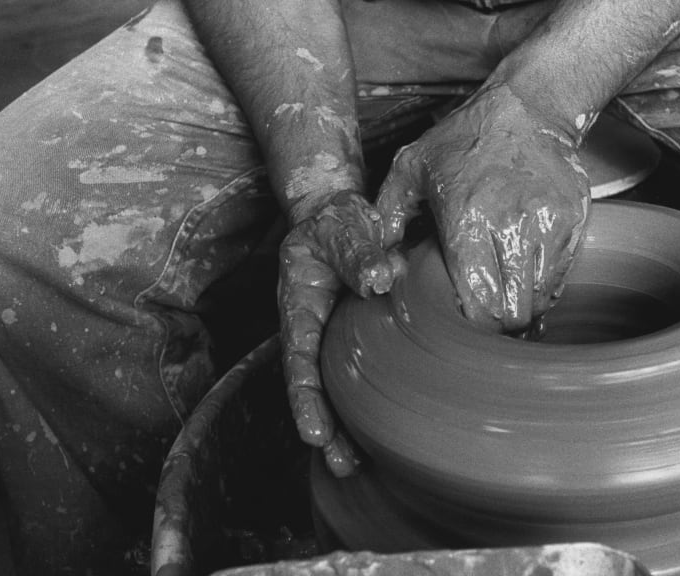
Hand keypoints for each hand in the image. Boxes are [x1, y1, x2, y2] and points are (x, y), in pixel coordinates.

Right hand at [278, 190, 402, 475]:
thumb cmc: (337, 221)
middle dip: (324, 428)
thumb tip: (381, 280)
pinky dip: (364, 406)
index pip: (298, 358)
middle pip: (313, 386)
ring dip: (344, 427)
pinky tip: (379, 434)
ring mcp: (332, 337)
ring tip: (356, 465)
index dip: (304, 398)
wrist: (339, 214)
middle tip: (342, 463)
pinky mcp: (353, 340)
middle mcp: (311, 328)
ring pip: (334, 387)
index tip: (313, 432)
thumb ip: (359, 252)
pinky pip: (357, 376)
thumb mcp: (343, 226)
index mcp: (299, 305)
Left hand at [376, 83, 590, 331]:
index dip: (474, 326)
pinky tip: (527, 278)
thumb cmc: (465, 137)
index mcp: (466, 221)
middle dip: (499, 326)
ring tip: (508, 300)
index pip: (478, 304)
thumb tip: (379, 260)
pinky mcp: (572, 221)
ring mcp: (546, 225)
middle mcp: (510, 227)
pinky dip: (545, 287)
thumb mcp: (411, 166)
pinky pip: (560, 276)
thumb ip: (388, 215)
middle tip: (488, 320)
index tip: (465, 323)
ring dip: (524, 308)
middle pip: (512, 311)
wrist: (528, 106)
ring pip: (540, 299)